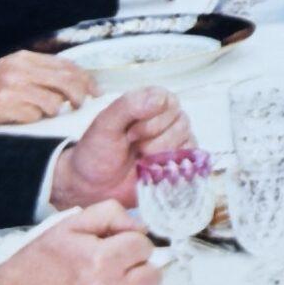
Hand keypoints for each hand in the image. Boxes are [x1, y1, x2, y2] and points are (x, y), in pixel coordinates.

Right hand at [0, 52, 96, 128]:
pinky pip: (34, 116)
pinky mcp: (3, 107)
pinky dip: (35, 119)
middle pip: (66, 81)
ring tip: (47, 111)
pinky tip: (27, 117)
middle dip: (80, 94)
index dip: (85, 79)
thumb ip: (38, 71)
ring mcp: (11, 88)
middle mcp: (19, 70)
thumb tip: (72, 80)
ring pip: (53, 101)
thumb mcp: (10, 68)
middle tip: (81, 104)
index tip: (95, 90)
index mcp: (24, 58)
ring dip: (55, 110)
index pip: (66, 65)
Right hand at [0, 203, 158, 284]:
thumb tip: (140, 229)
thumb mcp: (68, 226)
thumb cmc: (36, 264)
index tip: (114, 248)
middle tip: (114, 268)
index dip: (129, 244)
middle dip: (137, 268)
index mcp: (102, 261)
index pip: (144, 246)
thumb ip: (110, 215)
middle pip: (152, 277)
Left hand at [51, 88, 192, 211]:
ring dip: (160, 152)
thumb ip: (128, 106)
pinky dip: (171, 163)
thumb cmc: (96, 152)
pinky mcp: (179, 158)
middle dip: (153, 138)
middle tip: (132, 145)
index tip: (129, 132)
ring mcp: (175, 137)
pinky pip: (190, 155)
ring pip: (186, 137)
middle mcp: (166, 116)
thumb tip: (158, 98)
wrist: (92, 186)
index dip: (151, 119)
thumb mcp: (105, 125)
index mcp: (149, 101)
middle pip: (180, 120)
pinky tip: (152, 166)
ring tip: (140, 158)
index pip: (167, 100)